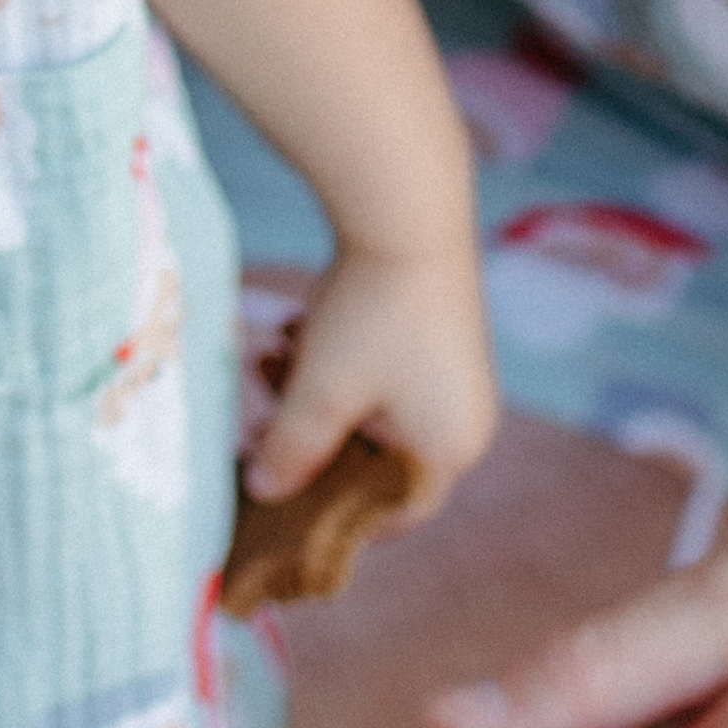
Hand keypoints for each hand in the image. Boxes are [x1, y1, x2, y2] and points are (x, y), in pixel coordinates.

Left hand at [249, 243, 499, 518]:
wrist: (408, 212)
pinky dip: (339, 361)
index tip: (285, 511)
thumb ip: (291, 449)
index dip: (336, 515)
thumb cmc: (372, 315)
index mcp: (450, 450)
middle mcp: (465, 419)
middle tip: (262, 426)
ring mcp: (456, 375)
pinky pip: (382, 370)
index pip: (393, 510)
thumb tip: (263, 492)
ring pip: (371, 407)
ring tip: (269, 361)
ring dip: (316, 393)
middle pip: (376, 455)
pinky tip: (296, 331)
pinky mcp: (440, 335)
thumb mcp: (320, 391)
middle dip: (314, 439)